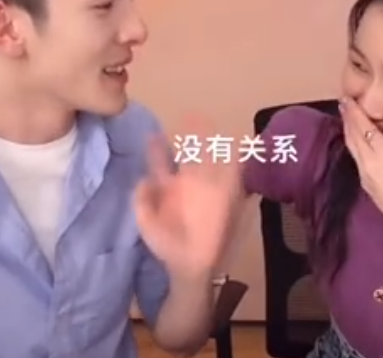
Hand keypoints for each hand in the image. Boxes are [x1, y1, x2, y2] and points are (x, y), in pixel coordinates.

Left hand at [132, 136, 243, 277]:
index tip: (153, 133)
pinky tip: (240, 149)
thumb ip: (142, 201)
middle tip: (190, 116)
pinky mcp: (225, 197)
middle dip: (190, 135)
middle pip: (190, 153)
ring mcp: (207, 188)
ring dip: (212, 143)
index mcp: (167, 186)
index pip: (162, 161)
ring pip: (211, 159)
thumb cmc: (167, 246)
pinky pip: (233, 176)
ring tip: (212, 127)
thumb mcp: (146, 224)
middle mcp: (188, 182)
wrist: (190, 266)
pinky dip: (239, 162)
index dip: (157, 147)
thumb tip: (144, 178)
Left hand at [340, 97, 382, 235]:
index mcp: (381, 151)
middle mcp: (367, 160)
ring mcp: (363, 172)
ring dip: (346, 129)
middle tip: (343, 102)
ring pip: (350, 146)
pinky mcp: (364, 182)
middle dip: (347, 117)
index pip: (362, 125)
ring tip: (345, 117)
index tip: (348, 98)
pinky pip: (354, 156)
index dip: (354, 111)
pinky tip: (354, 140)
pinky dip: (351, 142)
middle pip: (352, 134)